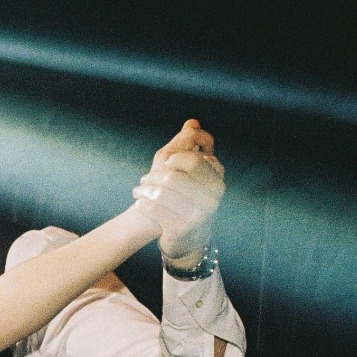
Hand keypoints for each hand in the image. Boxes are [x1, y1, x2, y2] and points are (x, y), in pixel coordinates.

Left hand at [132, 118, 225, 260]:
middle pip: (174, 177)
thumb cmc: (182, 194)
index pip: (193, 160)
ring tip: (139, 191)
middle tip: (145, 180)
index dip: (175, 159)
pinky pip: (155, 210)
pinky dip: (144, 204)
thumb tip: (193, 123)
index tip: (167, 163)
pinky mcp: (183, 229)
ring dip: (145, 190)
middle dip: (155, 176)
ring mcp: (199, 215)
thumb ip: (188, 143)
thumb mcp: (185, 167)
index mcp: (216, 179)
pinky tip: (141, 203)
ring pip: (162, 193)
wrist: (182, 233)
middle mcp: (213, 197)